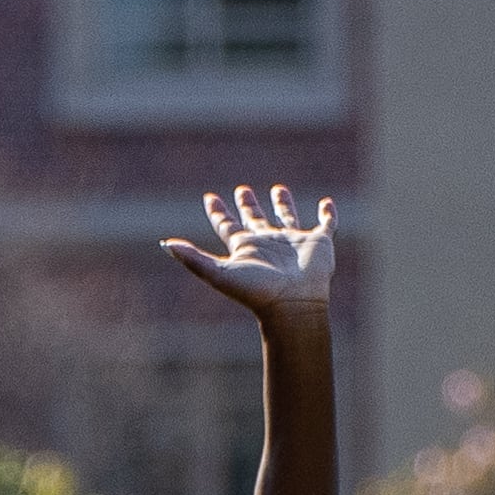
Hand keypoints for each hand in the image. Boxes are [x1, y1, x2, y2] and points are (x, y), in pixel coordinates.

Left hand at [162, 184, 336, 320]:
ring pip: (287, 217)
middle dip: (248, 205)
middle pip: (255, 220)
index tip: (209, 198)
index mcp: (246, 248)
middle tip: (243, 190)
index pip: (227, 226)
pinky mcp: (319, 243)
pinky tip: (327, 203)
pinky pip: (326, 224)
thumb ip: (193, 259)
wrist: (293, 305)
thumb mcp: (219, 273)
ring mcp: (294, 243)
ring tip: (279, 188)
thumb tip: (166, 245)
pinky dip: (328, 214)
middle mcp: (267, 244)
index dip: (218, 213)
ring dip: (283, 204)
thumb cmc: (257, 292)